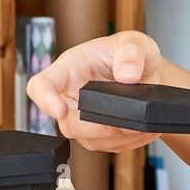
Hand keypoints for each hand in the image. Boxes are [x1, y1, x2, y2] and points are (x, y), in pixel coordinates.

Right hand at [26, 30, 163, 153]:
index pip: (41, 86)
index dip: (45, 100)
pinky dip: (129, 141)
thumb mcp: (135, 43)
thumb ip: (131, 53)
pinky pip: (108, 146)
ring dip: (119, 135)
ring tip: (143, 122)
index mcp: (70, 68)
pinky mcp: (96, 134)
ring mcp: (81, 118)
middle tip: (128, 120)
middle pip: (68, 124)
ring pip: (89, 139)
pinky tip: (143, 128)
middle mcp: (70, 95)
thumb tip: (127, 76)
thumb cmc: (132, 53)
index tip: (60, 110)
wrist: (148, 72)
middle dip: (99, 127)